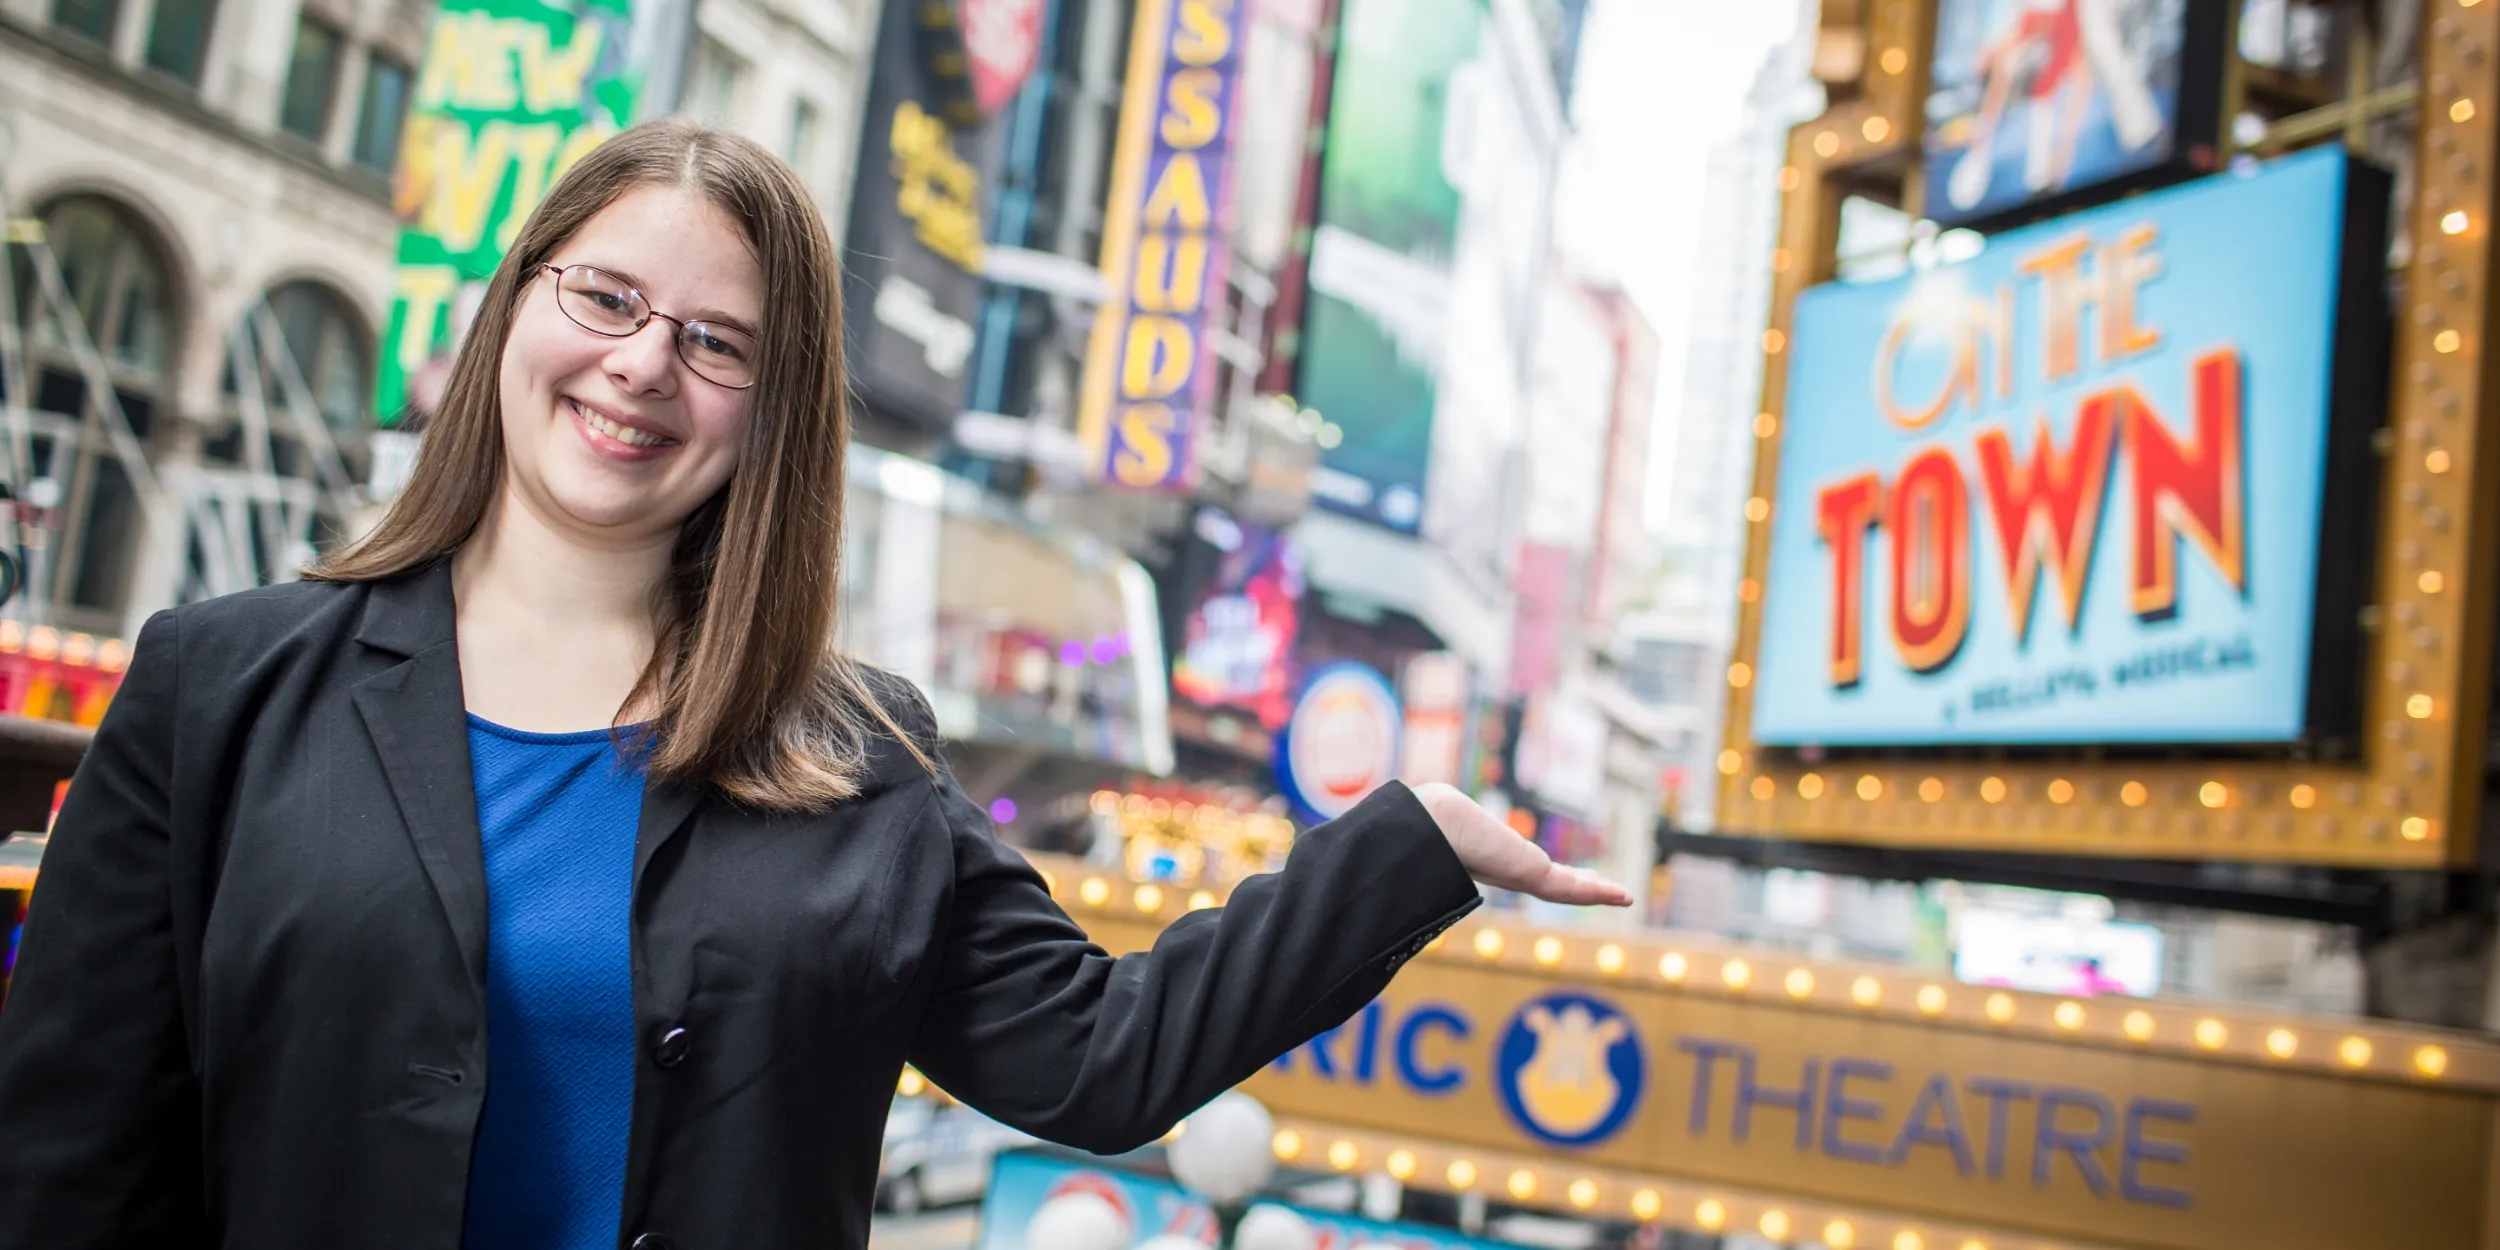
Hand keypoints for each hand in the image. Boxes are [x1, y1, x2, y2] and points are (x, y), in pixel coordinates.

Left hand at [1411, 783, 1633, 906]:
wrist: (1432, 828)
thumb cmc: (1431, 817)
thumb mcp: (1446, 811)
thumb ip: (1439, 812)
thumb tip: (1419, 800)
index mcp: (1492, 854)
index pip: (1526, 866)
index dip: (1546, 871)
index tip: (1558, 873)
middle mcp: (1508, 870)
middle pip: (1551, 883)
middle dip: (1577, 885)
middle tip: (1598, 887)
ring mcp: (1522, 876)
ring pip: (1565, 888)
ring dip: (1595, 891)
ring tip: (1622, 895)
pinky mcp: (1532, 874)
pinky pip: (1571, 888)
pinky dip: (1599, 892)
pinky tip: (1623, 894)